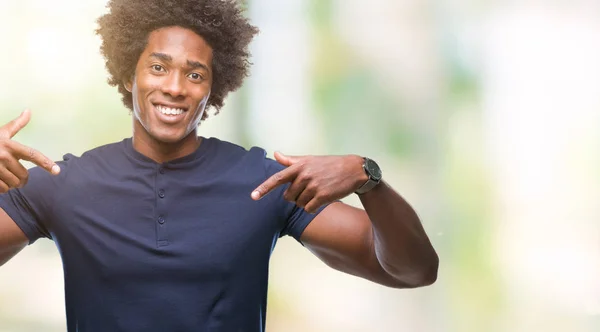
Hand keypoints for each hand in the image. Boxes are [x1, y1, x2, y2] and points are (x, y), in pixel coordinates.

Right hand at [0, 110, 59, 192]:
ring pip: (14, 184)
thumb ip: (16, 124)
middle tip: (17, 175)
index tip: (57, 170)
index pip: (32, 155)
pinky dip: (3, 188)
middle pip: (24, 175)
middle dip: (22, 178)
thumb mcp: (1, 132)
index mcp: (9, 145)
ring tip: (6, 176)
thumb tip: (29, 110)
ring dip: (12, 184)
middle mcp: (3, 156)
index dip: (46, 163)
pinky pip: (3, 189)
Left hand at [251, 152, 367, 212]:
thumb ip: (291, 161)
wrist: (354, 170)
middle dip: (296, 196)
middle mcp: (304, 176)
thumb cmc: (329, 164)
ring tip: (318, 191)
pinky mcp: (322, 196)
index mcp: (299, 166)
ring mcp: (313, 186)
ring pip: (299, 203)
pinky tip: (322, 199)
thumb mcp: (309, 159)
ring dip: (306, 201)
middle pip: (288, 197)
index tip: (253, 196)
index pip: (277, 178)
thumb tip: (276, 154)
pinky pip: (308, 209)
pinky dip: (313, 207)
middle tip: (309, 188)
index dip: (264, 188)